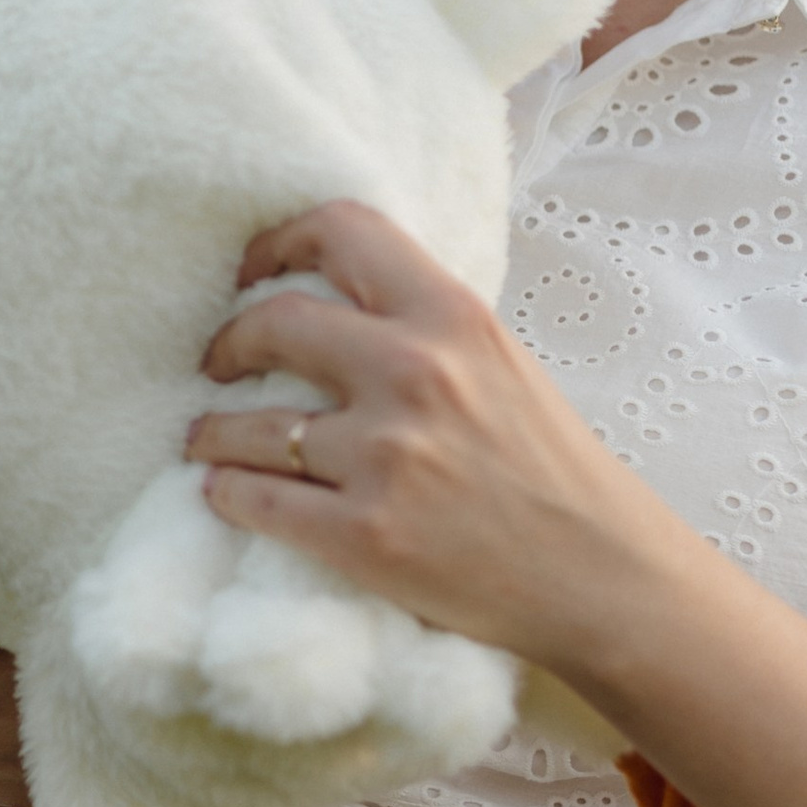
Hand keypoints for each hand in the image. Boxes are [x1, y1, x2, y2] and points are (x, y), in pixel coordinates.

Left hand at [187, 201, 635, 668]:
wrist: (600, 576)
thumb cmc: (550, 470)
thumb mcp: (500, 362)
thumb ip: (425, 327)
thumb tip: (334, 301)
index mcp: (453, 317)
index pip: (340, 230)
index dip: (275, 243)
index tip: (251, 273)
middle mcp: (414, 374)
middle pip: (273, 323)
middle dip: (228, 344)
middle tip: (217, 365)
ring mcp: (386, 457)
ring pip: (246, 425)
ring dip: (211, 432)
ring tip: (207, 439)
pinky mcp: (364, 536)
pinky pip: (255, 501)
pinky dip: (226, 493)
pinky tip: (225, 492)